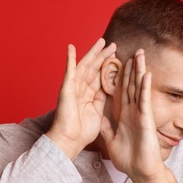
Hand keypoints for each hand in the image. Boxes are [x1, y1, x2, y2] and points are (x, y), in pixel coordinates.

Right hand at [47, 38, 115, 158]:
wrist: (70, 140)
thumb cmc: (82, 132)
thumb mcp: (97, 113)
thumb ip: (100, 100)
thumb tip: (108, 91)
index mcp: (88, 96)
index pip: (99, 77)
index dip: (108, 67)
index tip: (116, 57)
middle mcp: (80, 89)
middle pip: (94, 69)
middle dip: (103, 56)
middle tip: (113, 45)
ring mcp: (73, 88)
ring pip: (85, 66)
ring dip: (93, 53)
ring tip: (102, 42)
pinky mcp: (66, 88)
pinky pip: (69, 71)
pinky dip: (70, 59)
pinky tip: (71, 47)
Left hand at [100, 49, 162, 178]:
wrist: (139, 171)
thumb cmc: (128, 157)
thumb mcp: (112, 139)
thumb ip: (108, 127)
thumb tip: (101, 119)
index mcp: (124, 114)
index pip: (120, 91)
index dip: (119, 77)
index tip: (116, 63)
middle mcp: (132, 111)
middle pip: (130, 85)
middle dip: (130, 68)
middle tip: (131, 51)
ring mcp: (140, 113)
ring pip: (138, 88)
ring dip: (139, 71)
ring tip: (140, 55)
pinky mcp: (146, 119)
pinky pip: (144, 100)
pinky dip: (144, 87)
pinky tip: (145, 73)